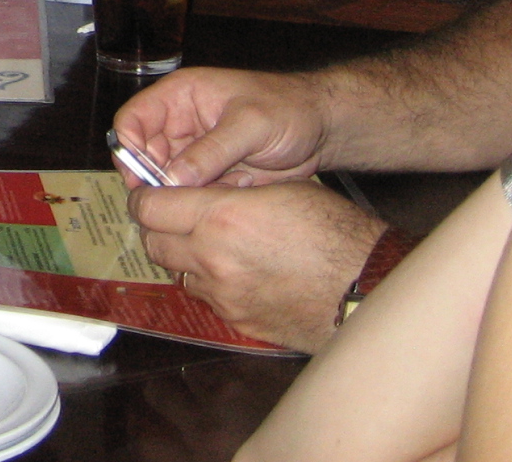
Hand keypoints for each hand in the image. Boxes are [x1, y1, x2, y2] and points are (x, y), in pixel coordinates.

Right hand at [114, 66, 335, 186]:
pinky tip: (230, 198)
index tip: (139, 179)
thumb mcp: (249, 125)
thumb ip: (210, 151)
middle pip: (144, 155)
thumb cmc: (287, 110)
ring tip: (211, 198)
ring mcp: (194, 152)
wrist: (323, 129)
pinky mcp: (211, 175)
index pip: (133, 120)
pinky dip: (203, 202)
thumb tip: (172, 181)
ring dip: (181, 195)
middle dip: (154, 180)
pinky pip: (191, 194)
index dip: (128, 148)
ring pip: (166, 179)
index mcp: (179, 97)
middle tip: (172, 203)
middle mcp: (180, 124)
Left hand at [128, 180, 386, 352]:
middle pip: (153, 243)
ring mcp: (223, 295)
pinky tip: (234, 270)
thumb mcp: (279, 190)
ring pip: (177, 272)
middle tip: (174, 216)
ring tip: (209, 243)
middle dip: (158, 228)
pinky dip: (209, 282)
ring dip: (183, 257)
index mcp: (220, 217)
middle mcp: (212, 259)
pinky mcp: (237, 321)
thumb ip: (228, 191)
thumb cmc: (333, 231)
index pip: (149, 207)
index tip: (151, 192)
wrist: (366, 287)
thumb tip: (197, 189)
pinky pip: (205, 297)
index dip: (145, 197)